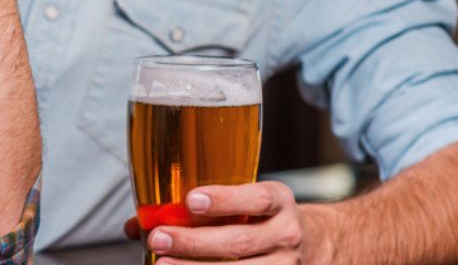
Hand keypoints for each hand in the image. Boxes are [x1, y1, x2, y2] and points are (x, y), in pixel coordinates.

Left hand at [125, 182, 327, 263]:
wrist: (320, 244)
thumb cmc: (262, 219)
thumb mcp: (243, 203)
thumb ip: (196, 209)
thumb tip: (137, 223)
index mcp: (278, 201)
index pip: (257, 199)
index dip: (225, 200)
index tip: (191, 200)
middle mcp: (287, 234)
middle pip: (240, 242)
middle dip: (194, 242)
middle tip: (159, 238)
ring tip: (163, 264)